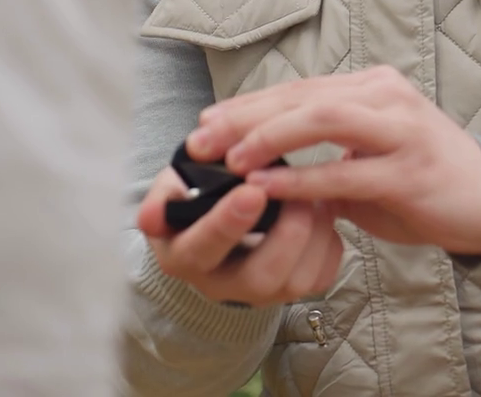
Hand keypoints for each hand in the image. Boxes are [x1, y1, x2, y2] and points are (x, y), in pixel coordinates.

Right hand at [137, 167, 342, 306]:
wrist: (216, 216)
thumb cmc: (194, 196)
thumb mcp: (172, 188)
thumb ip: (162, 198)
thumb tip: (150, 218)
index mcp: (184, 256)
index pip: (202, 249)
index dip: (227, 223)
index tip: (251, 190)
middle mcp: (222, 284)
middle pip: (259, 278)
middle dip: (286, 234)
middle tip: (298, 195)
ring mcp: (259, 291)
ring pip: (295, 281)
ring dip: (314, 235)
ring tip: (315, 196)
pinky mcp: (291, 288)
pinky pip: (320, 277)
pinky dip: (329, 244)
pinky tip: (323, 212)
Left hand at [186, 66, 480, 257]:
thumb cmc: (422, 178)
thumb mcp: (369, 155)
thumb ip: (324, 151)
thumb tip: (259, 161)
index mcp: (375, 88)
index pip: (300, 88)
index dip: (248, 104)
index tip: (204, 121)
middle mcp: (388, 97)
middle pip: (304, 95)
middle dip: (246, 117)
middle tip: (200, 139)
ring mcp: (402, 131)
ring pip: (325, 118)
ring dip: (271, 136)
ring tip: (231, 159)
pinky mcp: (410, 171)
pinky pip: (346, 171)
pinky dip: (303, 179)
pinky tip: (269, 188)